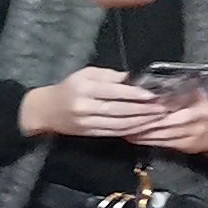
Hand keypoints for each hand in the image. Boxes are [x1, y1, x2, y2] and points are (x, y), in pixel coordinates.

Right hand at [21, 68, 166, 139]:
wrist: (45, 111)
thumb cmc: (68, 88)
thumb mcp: (85, 74)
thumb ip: (109, 76)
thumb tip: (133, 78)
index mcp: (85, 88)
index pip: (115, 92)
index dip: (135, 94)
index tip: (153, 95)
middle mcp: (85, 107)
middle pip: (119, 110)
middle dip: (143, 110)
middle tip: (162, 109)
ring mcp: (87, 122)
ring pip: (118, 124)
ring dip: (140, 122)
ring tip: (157, 118)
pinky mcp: (88, 133)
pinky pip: (113, 132)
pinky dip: (130, 130)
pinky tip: (143, 127)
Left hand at [127, 94, 207, 157]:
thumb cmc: (202, 112)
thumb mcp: (198, 96)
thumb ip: (182, 90)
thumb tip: (158, 83)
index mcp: (199, 103)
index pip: (176, 102)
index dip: (158, 104)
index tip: (141, 103)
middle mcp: (196, 118)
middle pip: (168, 120)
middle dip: (147, 120)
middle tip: (129, 118)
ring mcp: (191, 133)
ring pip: (163, 134)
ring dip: (144, 132)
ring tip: (127, 129)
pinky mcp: (185, 145)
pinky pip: (163, 143)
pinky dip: (147, 141)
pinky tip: (134, 138)